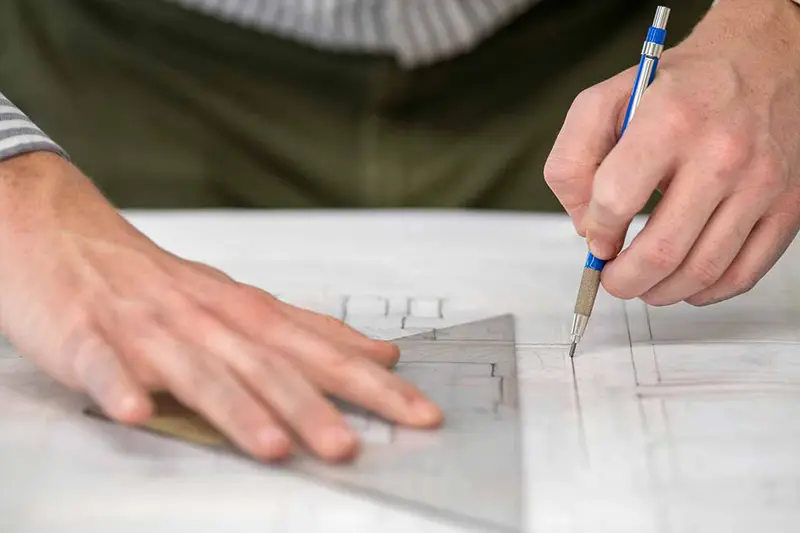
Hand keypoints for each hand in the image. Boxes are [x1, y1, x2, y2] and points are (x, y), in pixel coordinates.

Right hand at [0, 152, 441, 462]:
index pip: (321, 350)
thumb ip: (309, 332)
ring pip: (199, 372)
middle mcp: (207, 319)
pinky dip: (121, 386)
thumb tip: (378, 353)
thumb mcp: (242, 302)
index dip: (372, 382)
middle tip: (351, 446)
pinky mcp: (89, 338)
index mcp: (246, 313)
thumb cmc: (160, 280)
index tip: (418, 411)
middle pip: (269, 365)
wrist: (68, 236)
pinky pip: (105, 366)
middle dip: (315, 407)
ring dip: (237, 409)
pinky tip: (139, 412)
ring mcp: (149, 329)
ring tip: (272, 445)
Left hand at [545, 0, 799, 305]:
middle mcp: (721, 153)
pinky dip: (705, 292)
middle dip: (623, 280)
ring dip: (660, 292)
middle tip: (612, 280)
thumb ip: (573, 161)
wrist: (762, 62)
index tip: (597, 236)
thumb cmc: (679, 87)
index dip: (596, 230)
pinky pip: (743, 273)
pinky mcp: (787, 207)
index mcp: (669, 120)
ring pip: (701, 271)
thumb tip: (585, 226)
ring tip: (643, 284)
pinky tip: (684, 281)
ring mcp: (760, 184)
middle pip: (661, 250)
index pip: (616, 198)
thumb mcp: (605, 102)